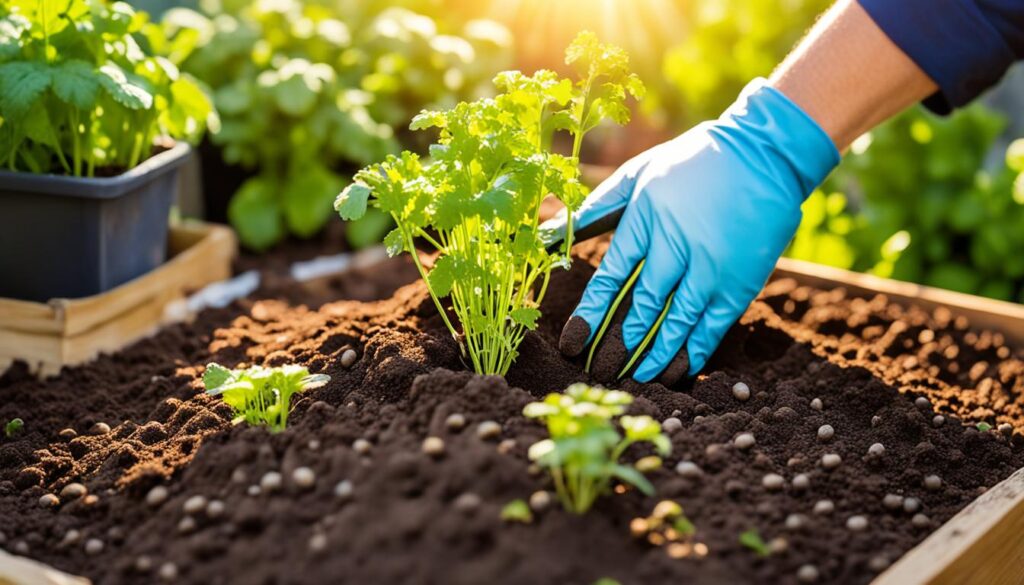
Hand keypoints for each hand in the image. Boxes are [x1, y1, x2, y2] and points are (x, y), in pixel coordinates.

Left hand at [548, 79, 839, 383]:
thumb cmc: (689, 164)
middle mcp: (678, 245)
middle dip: (620, 344)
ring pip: (678, 322)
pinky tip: (678, 370)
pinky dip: (695, 351)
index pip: (611, 277)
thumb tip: (545, 233)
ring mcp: (713, 266)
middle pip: (644, 307)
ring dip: (655, 356)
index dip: (590, 314)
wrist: (762, 154)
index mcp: (647, 218)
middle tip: (600, 373)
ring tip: (635, 378)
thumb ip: (595, 208)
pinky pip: (714, 326)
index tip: (572, 345)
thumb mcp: (638, 175)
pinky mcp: (741, 280)